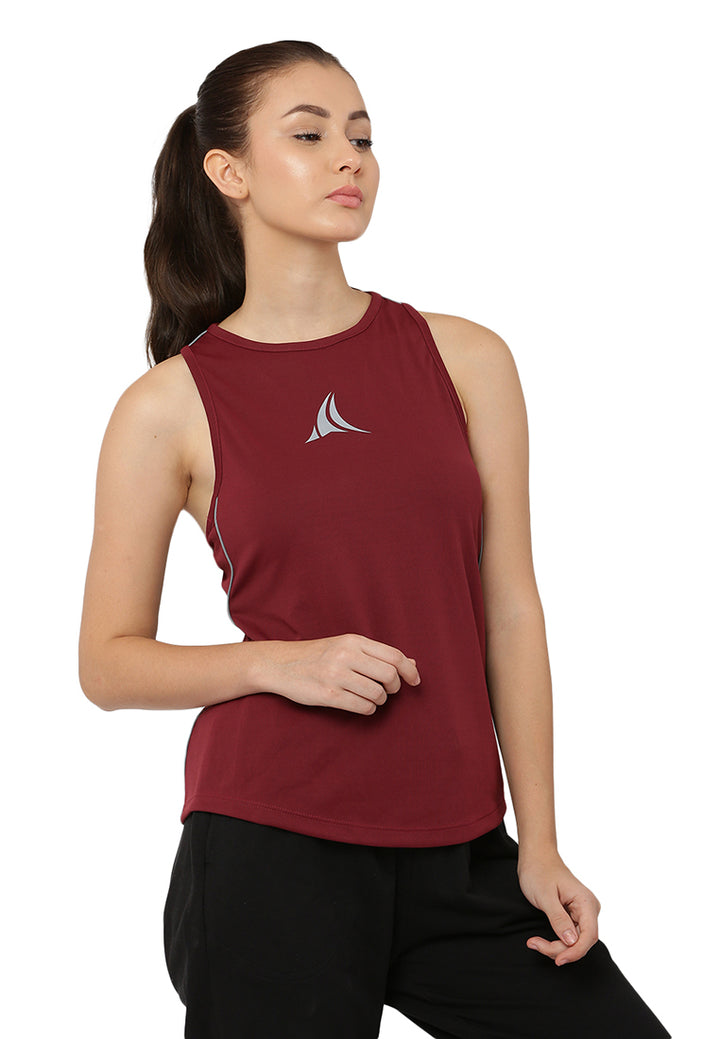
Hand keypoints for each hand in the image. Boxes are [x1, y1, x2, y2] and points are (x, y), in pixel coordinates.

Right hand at [258, 632, 421, 713]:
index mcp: (354, 641)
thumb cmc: (318, 655)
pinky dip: (367, 708)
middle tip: (387, 690)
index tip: (415, 681)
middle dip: (394, 687)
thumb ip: (377, 654)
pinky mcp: (328, 695)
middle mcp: (346, 655)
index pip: (394, 655)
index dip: (409, 670)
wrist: (280, 664)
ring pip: (377, 694)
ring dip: (379, 700)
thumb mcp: (346, 646)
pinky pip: (363, 707)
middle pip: (389, 675)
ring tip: (369, 697)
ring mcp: (336, 675)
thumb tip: (412, 663)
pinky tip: (360, 704)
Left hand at [517, 849, 600, 965]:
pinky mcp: (574, 916)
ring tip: (534, 942)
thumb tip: (572, 941)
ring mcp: (583, 913)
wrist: (535, 857)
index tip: (558, 960)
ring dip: (556, 947)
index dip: (575, 952)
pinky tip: (540, 940)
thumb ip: (558, 919)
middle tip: (535, 944)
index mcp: (586, 902)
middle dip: (560, 949)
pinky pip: (570, 936)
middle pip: (582, 942)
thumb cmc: (539, 872)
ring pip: (575, 941)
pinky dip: (556, 941)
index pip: (589, 936)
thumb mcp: (545, 896)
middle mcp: (589, 909)